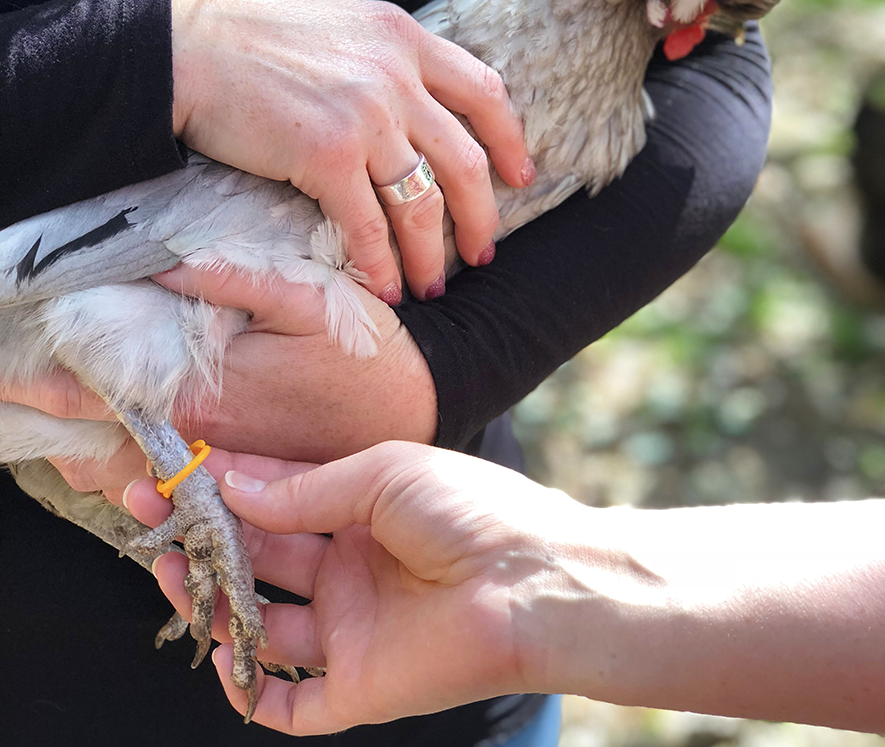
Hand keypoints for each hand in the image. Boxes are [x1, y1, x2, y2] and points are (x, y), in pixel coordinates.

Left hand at [0, 263, 437, 498]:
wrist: (418, 407)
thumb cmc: (364, 353)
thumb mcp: (307, 300)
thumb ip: (231, 282)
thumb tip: (157, 266)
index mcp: (210, 397)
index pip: (106, 395)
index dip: (48, 384)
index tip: (7, 377)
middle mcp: (207, 444)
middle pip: (109, 448)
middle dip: (63, 429)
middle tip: (26, 399)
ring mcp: (226, 469)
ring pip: (137, 473)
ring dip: (91, 456)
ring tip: (61, 435)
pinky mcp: (248, 479)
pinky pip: (175, 488)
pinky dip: (137, 473)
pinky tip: (121, 459)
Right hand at [126, 441, 575, 733]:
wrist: (535, 579)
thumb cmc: (470, 509)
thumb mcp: (383, 473)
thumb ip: (307, 488)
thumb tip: (234, 484)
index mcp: (361, 512)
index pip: (277, 500)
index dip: (226, 487)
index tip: (175, 472)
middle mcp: (351, 569)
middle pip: (261, 558)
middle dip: (206, 537)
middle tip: (151, 515)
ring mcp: (353, 628)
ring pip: (265, 623)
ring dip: (215, 599)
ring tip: (173, 569)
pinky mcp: (361, 684)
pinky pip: (293, 701)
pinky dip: (252, 687)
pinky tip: (223, 650)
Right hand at [171, 0, 533, 301]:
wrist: (184, 41)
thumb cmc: (249, 30)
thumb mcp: (337, 19)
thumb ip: (383, 53)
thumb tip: (410, 90)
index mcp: (404, 37)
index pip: (484, 92)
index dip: (509, 141)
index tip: (519, 177)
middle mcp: (395, 76)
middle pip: (464, 161)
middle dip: (481, 217)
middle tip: (482, 254)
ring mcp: (364, 116)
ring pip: (423, 203)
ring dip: (432, 254)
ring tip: (432, 286)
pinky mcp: (325, 155)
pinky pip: (369, 225)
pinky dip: (382, 265)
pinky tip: (386, 289)